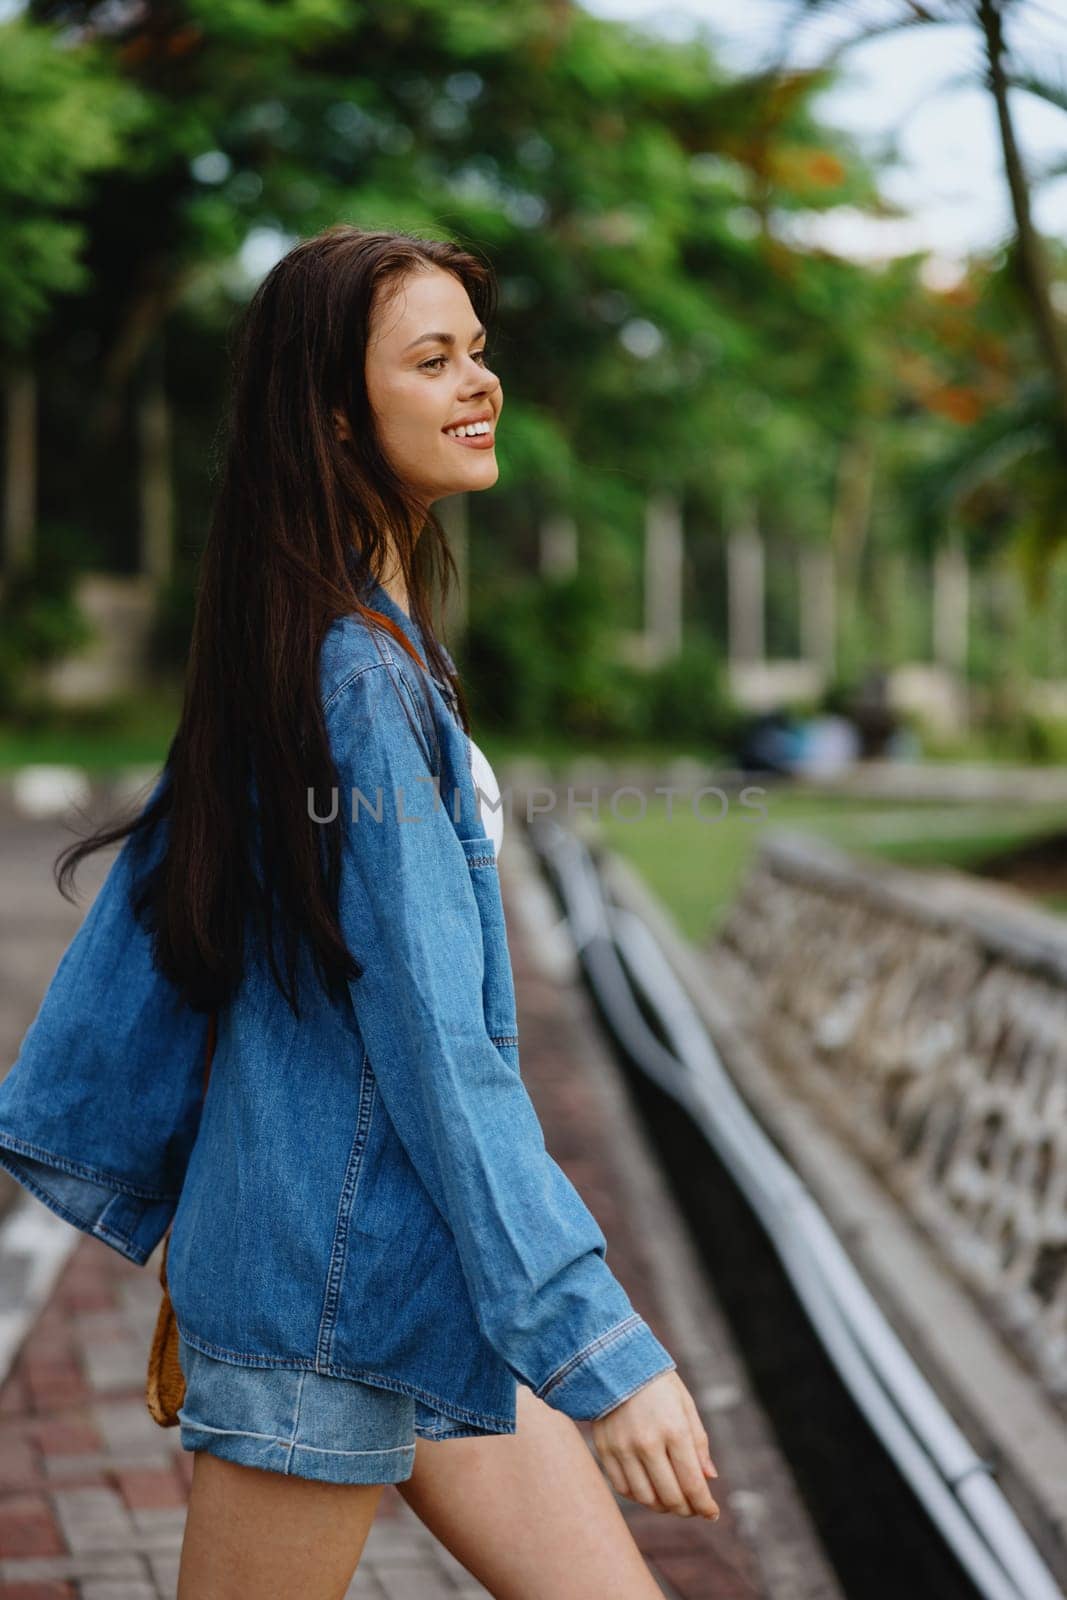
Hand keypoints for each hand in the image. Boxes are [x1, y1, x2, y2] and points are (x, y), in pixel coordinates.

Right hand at [590, 1369, 719, 1518]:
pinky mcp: (605, 1450)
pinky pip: (623, 1489)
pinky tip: (649, 1490)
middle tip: (693, 1508)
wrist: (612, 1359)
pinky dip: (639, 1496)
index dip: (705, 1505)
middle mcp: (647, 1443)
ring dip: (663, 1506)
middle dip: (687, 1509)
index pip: (693, 1483)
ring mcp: (623, 1449)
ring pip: (647, 1498)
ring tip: (672, 1500)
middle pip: (671, 1497)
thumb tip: (709, 1478)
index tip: (712, 1513)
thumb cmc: (656, 1381)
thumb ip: (698, 1443)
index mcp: (674, 1429)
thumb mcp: (685, 1404)